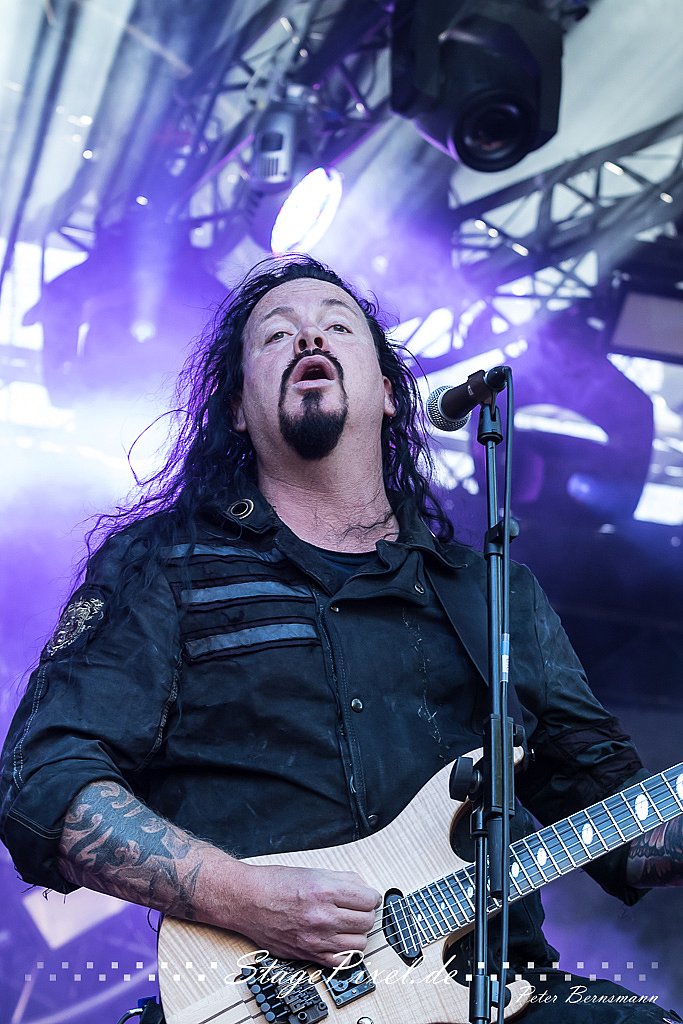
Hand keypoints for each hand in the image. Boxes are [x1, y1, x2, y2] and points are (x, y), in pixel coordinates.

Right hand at [226, 862, 380, 966]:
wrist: (248, 900)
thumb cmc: (275, 884)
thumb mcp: (313, 871)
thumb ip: (343, 879)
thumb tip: (363, 888)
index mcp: (325, 891)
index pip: (369, 899)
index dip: (371, 896)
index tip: (367, 897)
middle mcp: (322, 916)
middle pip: (367, 921)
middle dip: (366, 913)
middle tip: (357, 909)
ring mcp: (316, 939)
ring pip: (359, 943)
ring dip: (358, 932)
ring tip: (348, 924)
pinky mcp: (309, 954)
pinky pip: (342, 961)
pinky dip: (346, 952)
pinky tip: (340, 940)